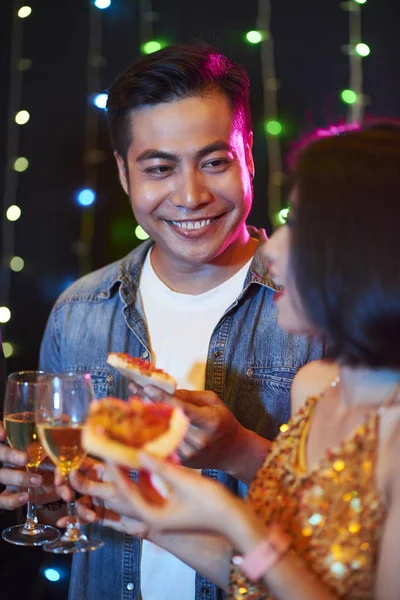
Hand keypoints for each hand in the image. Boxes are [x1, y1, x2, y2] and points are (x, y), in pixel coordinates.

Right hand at [0, 422, 42, 509]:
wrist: (38, 483)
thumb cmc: (41, 457)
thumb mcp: (43, 443)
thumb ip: (50, 433)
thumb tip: (65, 418)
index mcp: (9, 444)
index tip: (3, 434)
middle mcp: (2, 458)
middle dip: (9, 456)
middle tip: (25, 458)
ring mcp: (2, 477)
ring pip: (1, 476)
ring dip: (19, 478)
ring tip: (38, 480)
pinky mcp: (3, 496)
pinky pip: (1, 500)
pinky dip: (11, 500)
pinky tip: (25, 497)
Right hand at [55, 458, 147, 537]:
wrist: (151, 522)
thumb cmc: (136, 500)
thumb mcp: (111, 491)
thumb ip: (89, 485)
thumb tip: (70, 473)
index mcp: (103, 470)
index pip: (79, 464)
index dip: (66, 467)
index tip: (60, 476)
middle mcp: (99, 482)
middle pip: (74, 482)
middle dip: (67, 488)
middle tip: (67, 496)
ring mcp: (99, 498)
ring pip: (78, 500)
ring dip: (78, 508)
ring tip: (90, 515)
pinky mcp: (100, 513)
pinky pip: (82, 515)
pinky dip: (73, 518)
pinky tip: (63, 522)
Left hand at [108, 453, 245, 536]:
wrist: (235, 520)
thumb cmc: (212, 504)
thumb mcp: (185, 482)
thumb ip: (160, 467)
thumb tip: (138, 451)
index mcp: (152, 516)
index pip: (125, 489)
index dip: (115, 467)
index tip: (107, 447)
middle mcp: (152, 517)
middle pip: (123, 495)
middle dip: (112, 475)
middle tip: (100, 455)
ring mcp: (160, 513)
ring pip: (134, 491)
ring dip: (126, 473)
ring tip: (118, 453)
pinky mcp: (168, 507)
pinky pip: (148, 490)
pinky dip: (143, 475)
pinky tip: (145, 458)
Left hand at [130, 384, 245, 471]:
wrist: (233, 452)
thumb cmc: (223, 422)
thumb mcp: (213, 402)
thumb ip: (191, 396)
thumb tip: (167, 392)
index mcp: (210, 421)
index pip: (183, 408)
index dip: (163, 398)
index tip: (146, 387)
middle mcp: (199, 439)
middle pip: (168, 421)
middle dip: (148, 404)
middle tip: (132, 391)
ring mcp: (190, 453)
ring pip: (162, 433)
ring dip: (146, 418)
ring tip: (132, 403)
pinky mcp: (182, 461)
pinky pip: (163, 444)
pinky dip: (151, 432)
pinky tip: (140, 421)